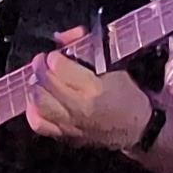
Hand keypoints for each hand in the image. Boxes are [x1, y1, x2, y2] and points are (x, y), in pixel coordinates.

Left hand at [26, 27, 154, 148]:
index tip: (54, 55)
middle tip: (41, 62)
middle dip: (39, 70)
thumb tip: (61, 36)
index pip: (61, 69)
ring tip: (40, 80)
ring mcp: (71, 125)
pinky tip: (36, 102)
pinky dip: (33, 111)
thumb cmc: (128, 96)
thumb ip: (87, 47)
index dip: (54, 58)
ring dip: (35, 88)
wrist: (138, 130)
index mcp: (96, 89)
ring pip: (40, 104)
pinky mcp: (66, 137)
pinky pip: (40, 125)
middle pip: (46, 86)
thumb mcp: (115, 68)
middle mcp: (80, 109)